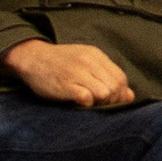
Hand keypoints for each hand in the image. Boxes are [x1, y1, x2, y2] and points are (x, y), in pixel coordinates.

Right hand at [0, 39, 134, 106]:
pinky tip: (80, 104)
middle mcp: (88, 62)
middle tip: (101, 105)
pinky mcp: (64, 85)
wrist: (31, 58)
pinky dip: (87, 104)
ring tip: (91, 104)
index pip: (121, 78)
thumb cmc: (60, 63)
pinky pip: (86, 98)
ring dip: (101, 103)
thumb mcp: (86, 62)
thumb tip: (130, 96)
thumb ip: (108, 75)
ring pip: (105, 93)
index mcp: (96, 55)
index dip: (120, 93)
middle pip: (115, 87)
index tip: (111, 100)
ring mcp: (76, 73)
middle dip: (112, 101)